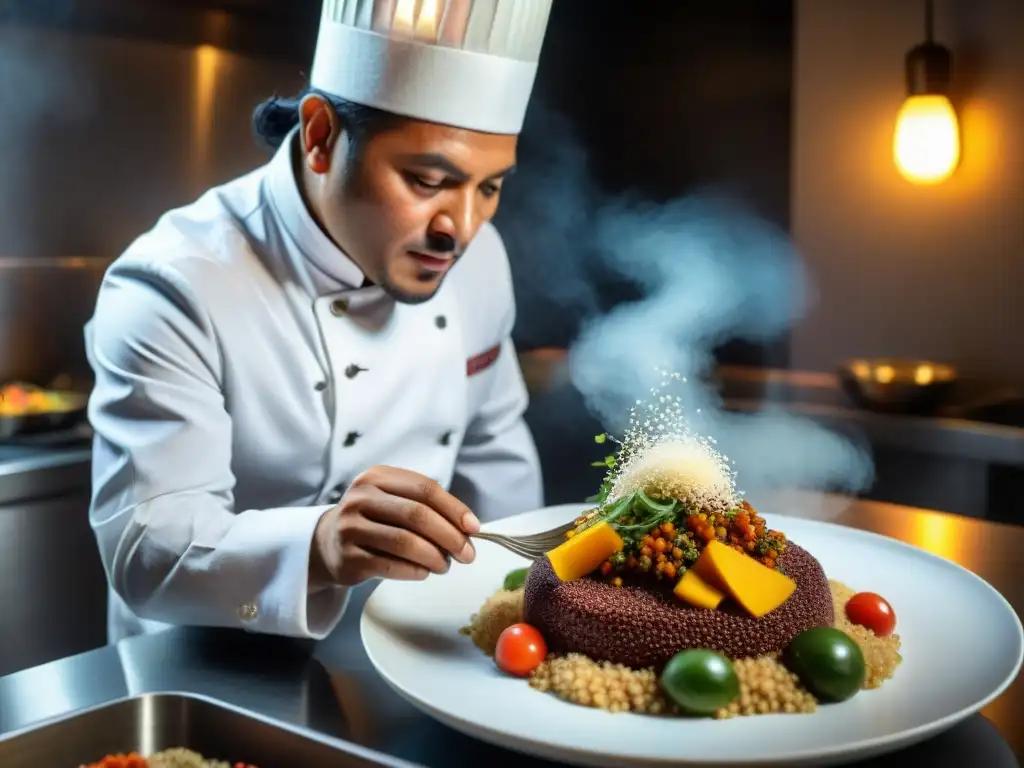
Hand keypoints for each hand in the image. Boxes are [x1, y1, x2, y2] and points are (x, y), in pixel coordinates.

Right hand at [310, 466, 479, 587]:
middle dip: (449, 536)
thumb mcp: (394, 502)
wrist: (327, 543)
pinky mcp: (348, 557)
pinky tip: (424, 572)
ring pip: (404, 542)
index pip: (425, 489)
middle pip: (416, 515)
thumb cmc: (375, 520)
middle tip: (467, 555)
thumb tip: (468, 531)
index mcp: (377, 477)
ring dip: (434, 557)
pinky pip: (390, 565)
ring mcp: (351, 527)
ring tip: (445, 566)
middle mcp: (361, 497)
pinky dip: (414, 571)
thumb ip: (428, 509)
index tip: (474, 528)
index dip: (454, 508)